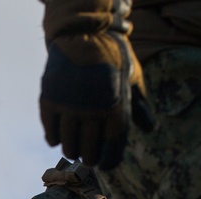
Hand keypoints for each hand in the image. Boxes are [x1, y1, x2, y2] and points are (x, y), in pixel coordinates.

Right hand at [39, 23, 152, 167]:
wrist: (83, 33)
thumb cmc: (112, 57)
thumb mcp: (132, 78)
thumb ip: (139, 105)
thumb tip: (149, 128)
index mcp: (117, 107)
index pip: (113, 146)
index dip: (109, 160)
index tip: (105, 164)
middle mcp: (93, 110)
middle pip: (89, 150)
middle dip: (89, 158)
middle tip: (87, 158)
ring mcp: (70, 106)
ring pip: (68, 143)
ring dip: (71, 150)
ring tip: (72, 150)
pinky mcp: (51, 100)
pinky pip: (51, 130)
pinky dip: (53, 138)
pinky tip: (56, 139)